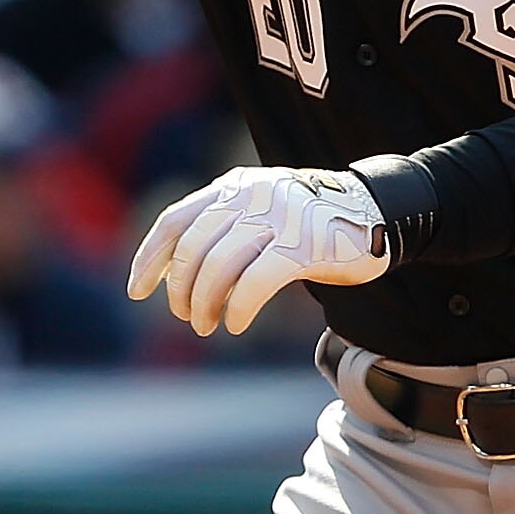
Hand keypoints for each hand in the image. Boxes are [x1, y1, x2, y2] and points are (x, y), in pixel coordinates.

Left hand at [126, 165, 391, 336]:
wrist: (379, 212)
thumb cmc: (310, 223)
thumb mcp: (260, 212)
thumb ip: (223, 229)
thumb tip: (174, 273)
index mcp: (232, 188)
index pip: (174, 222)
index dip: (149, 259)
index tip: (136, 291)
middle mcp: (249, 196)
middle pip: (192, 249)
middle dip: (180, 289)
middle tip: (186, 317)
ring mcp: (278, 217)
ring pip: (218, 267)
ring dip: (204, 304)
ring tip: (207, 325)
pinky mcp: (305, 244)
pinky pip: (255, 282)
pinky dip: (239, 308)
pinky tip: (236, 323)